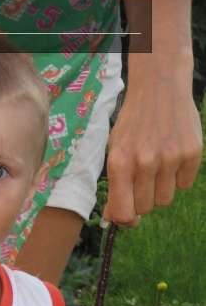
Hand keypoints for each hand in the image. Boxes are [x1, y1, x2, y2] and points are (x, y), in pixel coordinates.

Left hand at [103, 62, 202, 225]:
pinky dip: (179, 176)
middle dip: (143, 199)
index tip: (128, 216)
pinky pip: (184, 184)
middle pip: (146, 208)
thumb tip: (114, 219)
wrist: (160, 86)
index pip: (124, 212)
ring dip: (160, 189)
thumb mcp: (116, 151)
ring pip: (165, 200)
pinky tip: (172, 155)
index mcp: (120, 163)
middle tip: (142, 179)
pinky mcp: (192, 152)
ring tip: (157, 166)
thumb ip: (116, 186)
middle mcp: (145, 162)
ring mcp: (171, 158)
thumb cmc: (132, 124)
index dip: (126, 219)